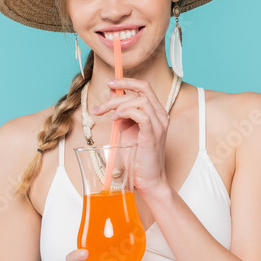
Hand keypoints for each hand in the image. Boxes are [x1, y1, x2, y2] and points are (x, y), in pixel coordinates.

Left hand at [91, 78, 169, 192]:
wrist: (148, 179)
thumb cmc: (138, 157)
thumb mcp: (126, 129)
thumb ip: (121, 112)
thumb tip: (111, 96)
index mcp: (156, 112)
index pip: (144, 87)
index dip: (127, 81)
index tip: (110, 83)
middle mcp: (161, 115)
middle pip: (141, 91)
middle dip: (117, 94)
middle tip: (100, 107)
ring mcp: (159, 125)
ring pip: (140, 100)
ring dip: (119, 105)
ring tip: (109, 117)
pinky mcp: (153, 134)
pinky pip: (141, 114)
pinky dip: (126, 113)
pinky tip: (116, 120)